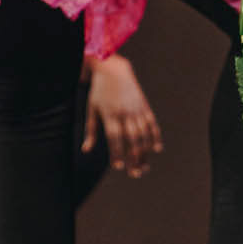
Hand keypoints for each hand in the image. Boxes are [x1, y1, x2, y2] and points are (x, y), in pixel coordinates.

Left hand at [83, 53, 162, 176]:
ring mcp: (136, 109)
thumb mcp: (91, 109)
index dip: (117, 152)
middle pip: (132, 139)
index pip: (114, 137)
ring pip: (143, 133)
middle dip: (134, 157)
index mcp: (110, 114)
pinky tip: (156, 149)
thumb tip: (86, 150)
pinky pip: (152, 123)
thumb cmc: (99, 91)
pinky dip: (155, 136)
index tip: (118, 166)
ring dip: (145, 151)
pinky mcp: (144, 106)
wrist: (114, 69)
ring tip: (144, 166)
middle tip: (135, 173)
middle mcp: (125, 112)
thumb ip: (90, 131)